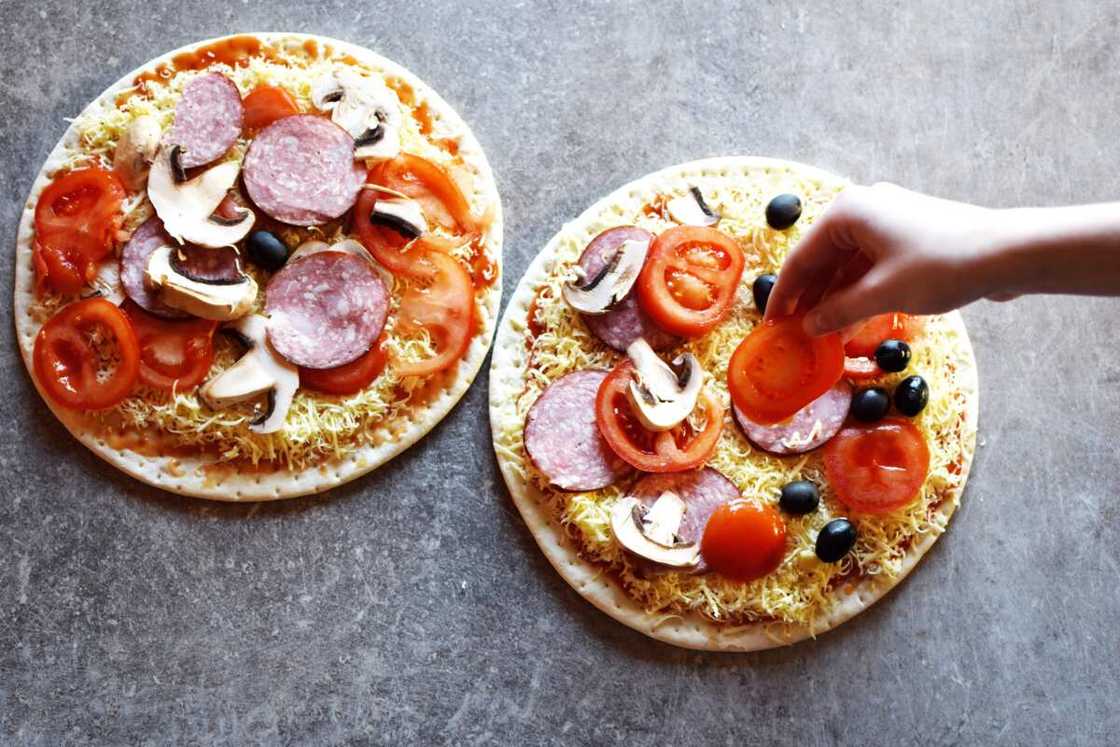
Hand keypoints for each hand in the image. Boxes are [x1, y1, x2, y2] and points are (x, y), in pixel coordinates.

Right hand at [765, 183, 1002, 335]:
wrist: (1009, 253)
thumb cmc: (941, 266)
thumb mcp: (882, 295)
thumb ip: (838, 312)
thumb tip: (808, 327)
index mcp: (848, 213)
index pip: (801, 258)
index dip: (784, 295)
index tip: (770, 325)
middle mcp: (864, 210)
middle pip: (823, 259)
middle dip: (809, 297)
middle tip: (794, 333)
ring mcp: (888, 221)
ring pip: (847, 264)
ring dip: (834, 297)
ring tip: (821, 332)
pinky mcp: (909, 235)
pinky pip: (870, 265)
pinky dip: (858, 290)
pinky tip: (852, 319)